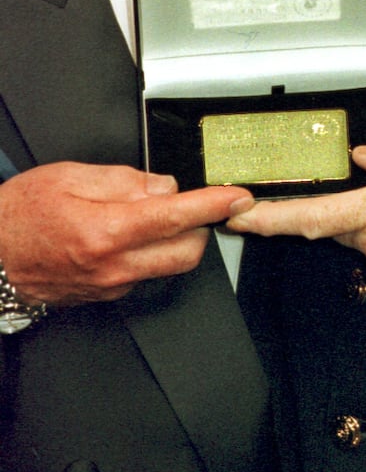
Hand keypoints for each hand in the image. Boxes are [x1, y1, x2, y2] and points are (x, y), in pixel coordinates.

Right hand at [0, 162, 250, 305]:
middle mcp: (112, 266)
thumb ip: (124, 179)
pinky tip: (125, 234)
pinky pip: (145, 272)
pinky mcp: (107, 295)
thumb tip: (164, 185)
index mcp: (105, 231)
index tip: (237, 197)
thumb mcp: (69, 176)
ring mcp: (111, 286)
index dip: (213, 204)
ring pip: (169, 265)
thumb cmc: (19, 213)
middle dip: (200, 225)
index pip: (176, 217)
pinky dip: (150, 252)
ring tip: (147, 214)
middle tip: (189, 203)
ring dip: (175, 240)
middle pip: (187, 252)